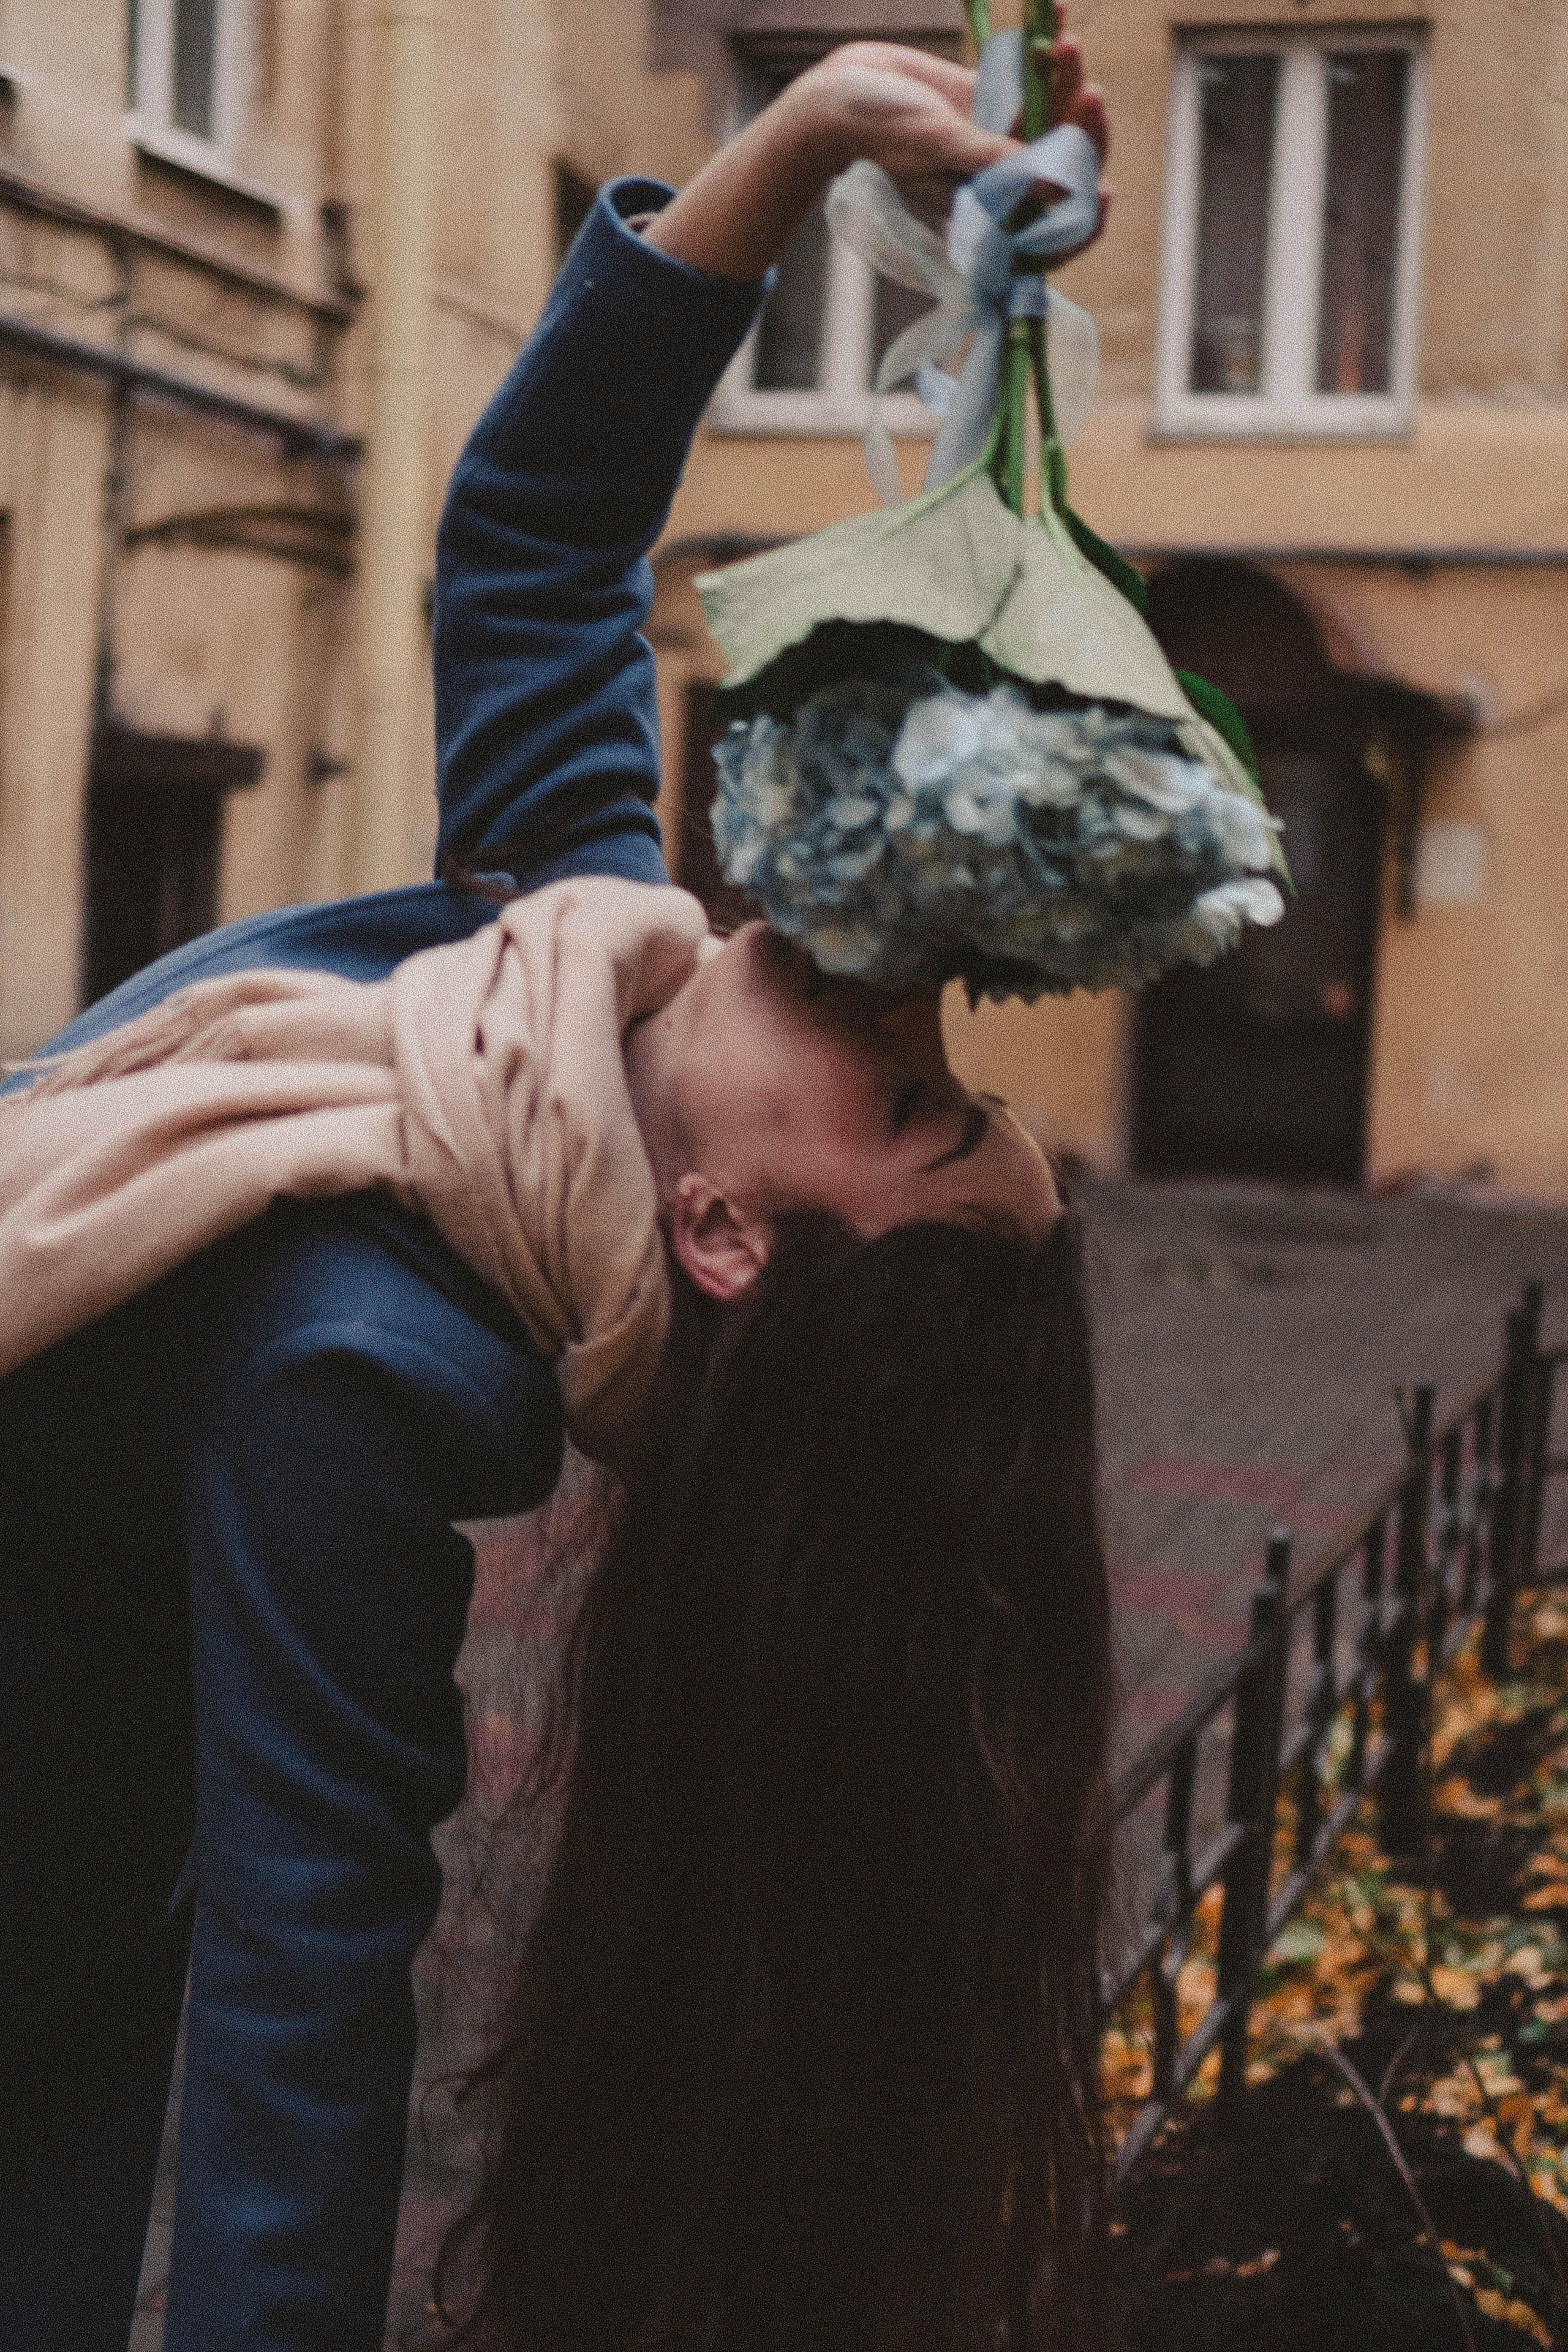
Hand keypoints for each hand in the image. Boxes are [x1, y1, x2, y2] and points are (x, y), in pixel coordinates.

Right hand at [783, 38, 1108, 230]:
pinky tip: (1054, 13)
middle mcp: (997, 180)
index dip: (1080, 217)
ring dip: (1065, 80)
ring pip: (1052, 116)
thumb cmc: (875, 133)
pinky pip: (1029, 77)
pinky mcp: (989, 99)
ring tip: (1067, 44)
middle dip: (1080, 131)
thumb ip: (995, 162)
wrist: (837, 96)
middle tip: (1088, 93)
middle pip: (1062, 165)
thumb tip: (1056, 186)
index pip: (1047, 230)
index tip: (1100, 188)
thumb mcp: (938, 144)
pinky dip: (1043, 47)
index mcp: (987, 213)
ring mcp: (995, 138)